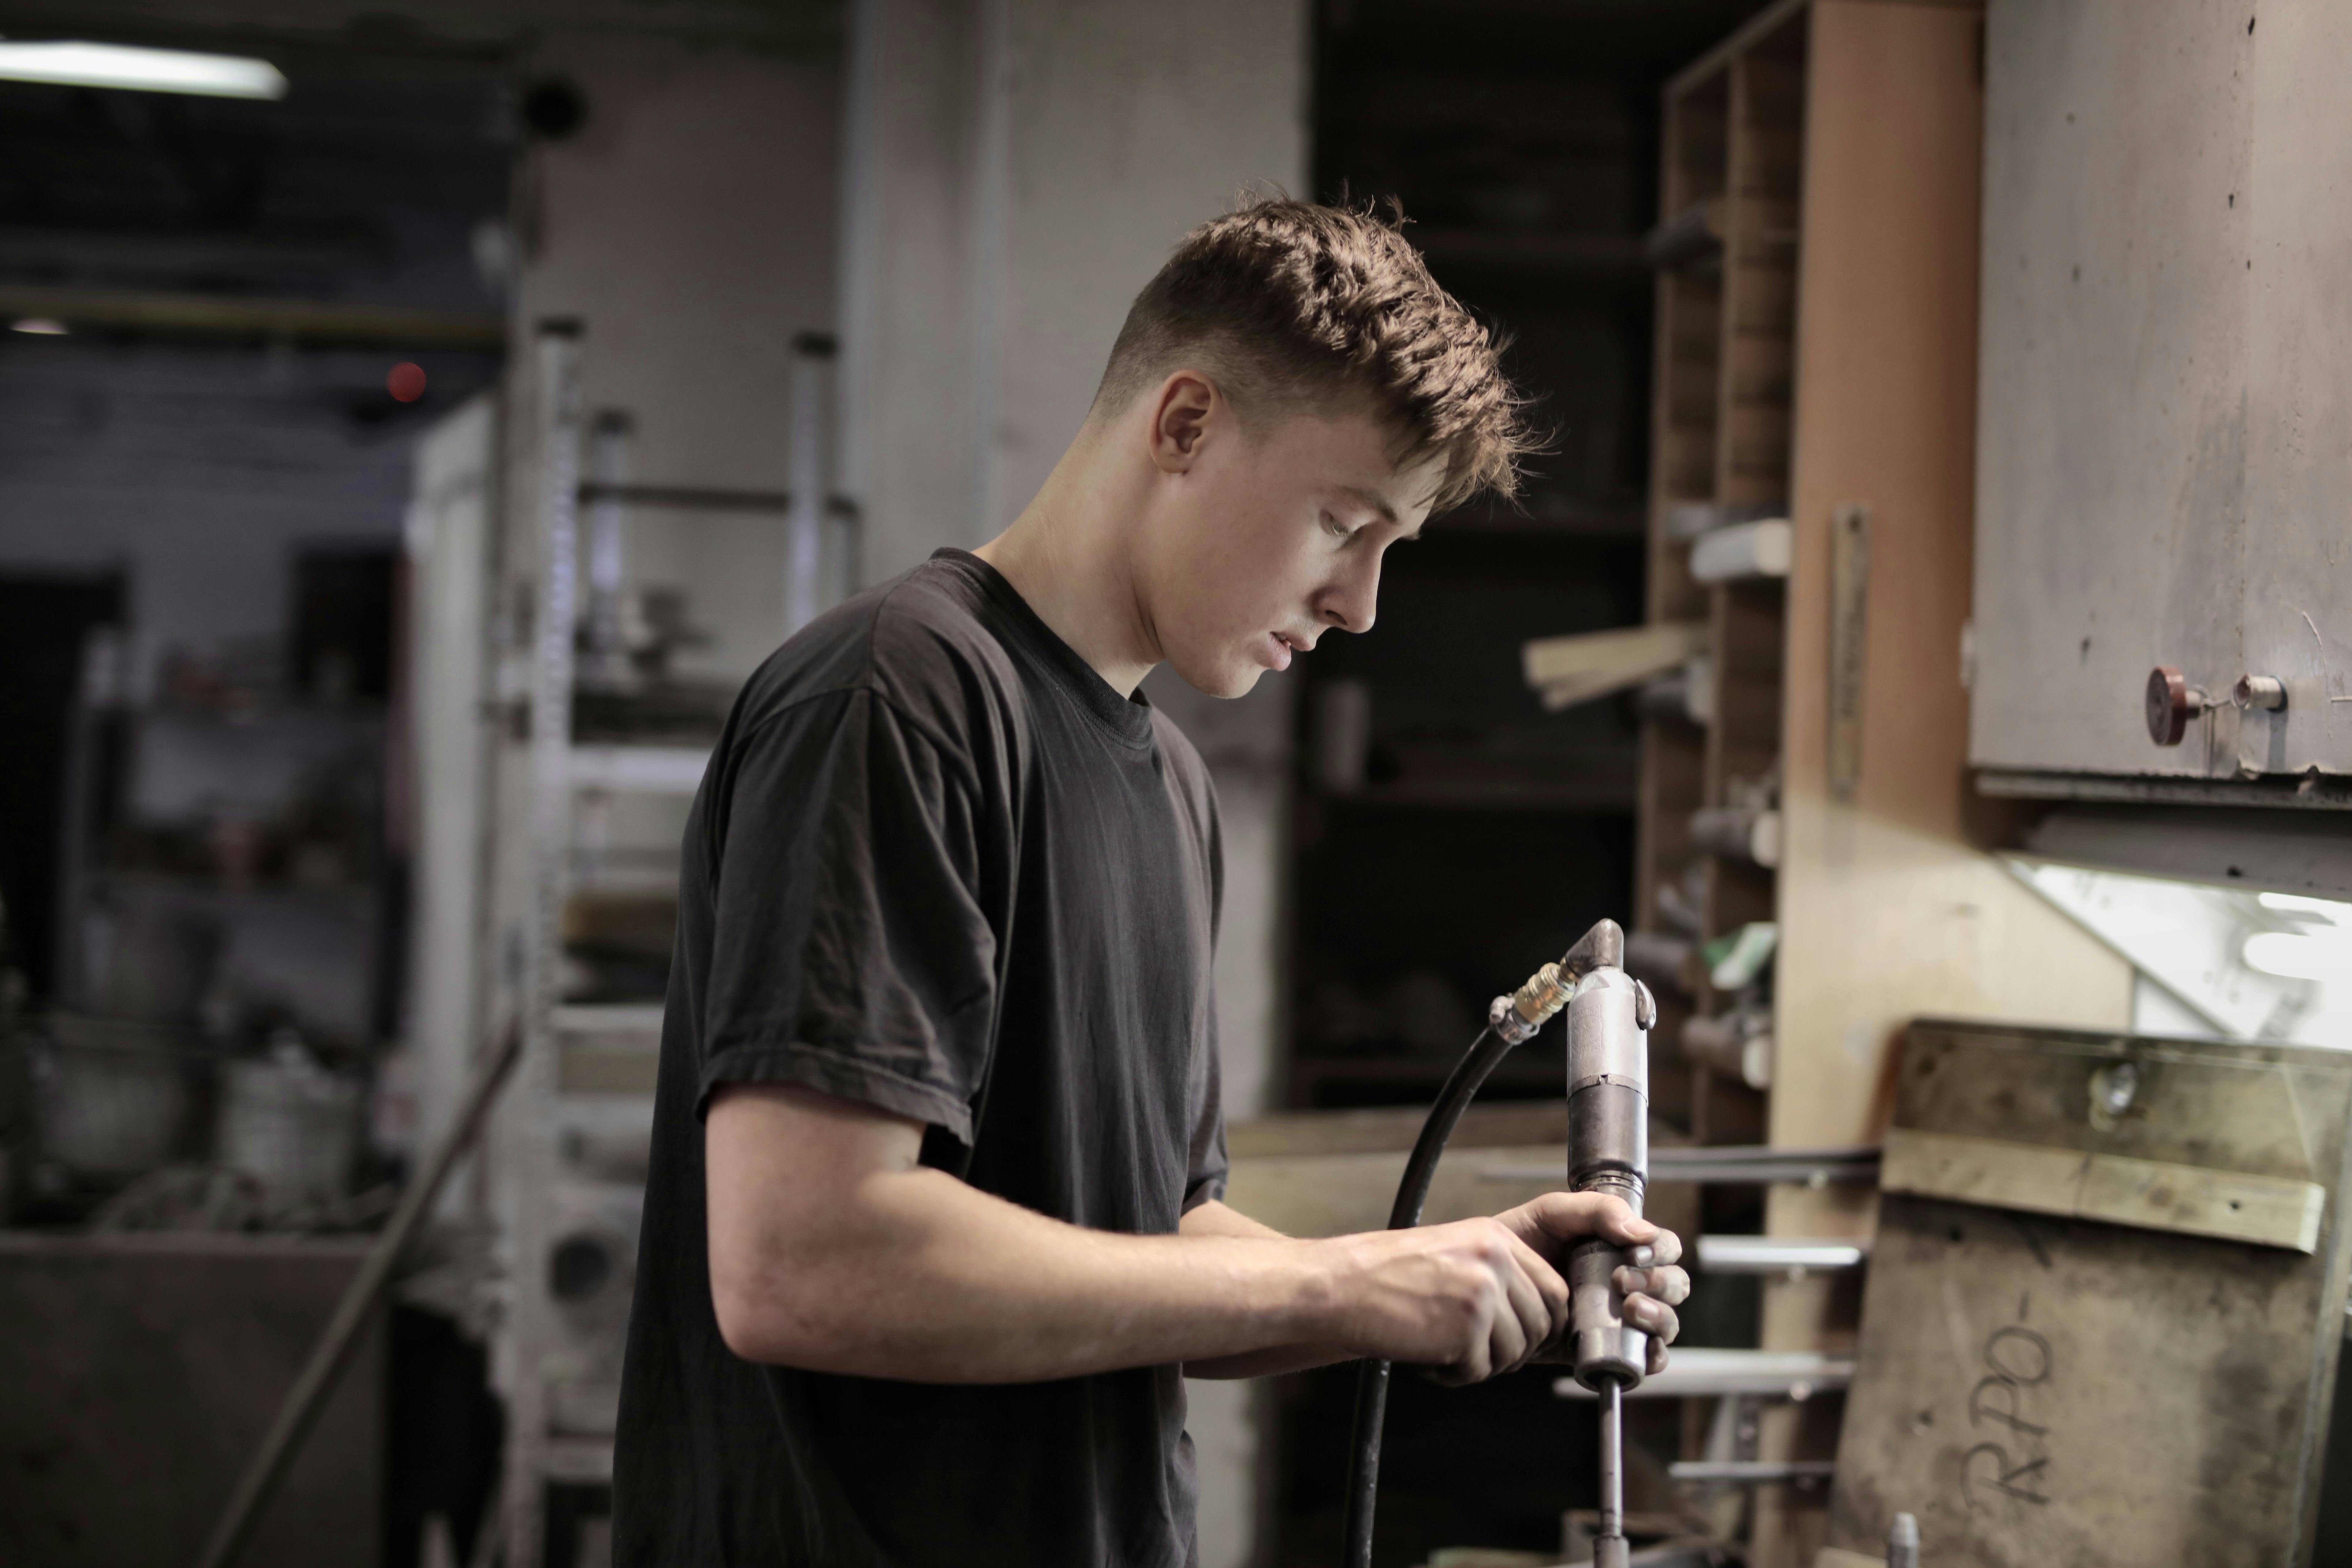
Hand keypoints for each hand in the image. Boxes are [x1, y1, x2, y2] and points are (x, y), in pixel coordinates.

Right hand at [1318, 1216, 1570, 1385]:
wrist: (1340, 1286)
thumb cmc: (1387, 1276)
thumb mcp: (1454, 1255)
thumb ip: (1500, 1276)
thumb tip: (1543, 1319)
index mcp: (1496, 1237)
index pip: (1555, 1289)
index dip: (1544, 1323)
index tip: (1522, 1338)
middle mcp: (1495, 1259)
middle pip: (1542, 1324)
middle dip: (1515, 1349)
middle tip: (1475, 1351)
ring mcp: (1482, 1293)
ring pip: (1515, 1352)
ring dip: (1482, 1363)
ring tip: (1443, 1350)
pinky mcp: (1466, 1329)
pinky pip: (1481, 1370)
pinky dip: (1455, 1375)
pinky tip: (1427, 1358)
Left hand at [1492, 1192, 1688, 1376]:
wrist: (1487, 1277)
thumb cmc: (1522, 1239)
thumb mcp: (1554, 1212)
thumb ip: (1598, 1211)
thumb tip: (1642, 1232)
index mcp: (1623, 1247)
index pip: (1664, 1247)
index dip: (1661, 1251)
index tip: (1636, 1254)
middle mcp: (1629, 1282)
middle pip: (1673, 1285)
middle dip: (1660, 1284)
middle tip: (1625, 1281)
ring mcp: (1620, 1317)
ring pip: (1665, 1321)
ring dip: (1660, 1317)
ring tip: (1631, 1310)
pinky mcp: (1606, 1347)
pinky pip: (1645, 1357)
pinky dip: (1653, 1357)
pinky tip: (1644, 1349)